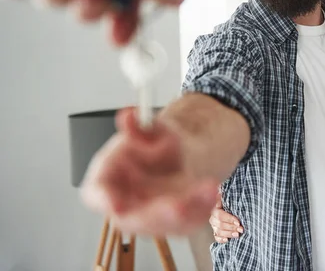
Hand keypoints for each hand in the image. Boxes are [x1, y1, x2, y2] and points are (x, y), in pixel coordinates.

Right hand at [79, 107, 218, 235]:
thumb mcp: (148, 128)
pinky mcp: (172, 224)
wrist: (172, 153)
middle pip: (135, 219)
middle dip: (159, 214)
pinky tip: (212, 193)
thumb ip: (139, 126)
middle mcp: (125, 204)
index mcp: (106, 179)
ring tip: (209, 189)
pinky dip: (202, 209)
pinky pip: (188, 223)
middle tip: (181, 205)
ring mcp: (148, 219)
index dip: (104, 200)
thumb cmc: (151, 143)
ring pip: (167, 224)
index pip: (97, 193)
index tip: (118, 205)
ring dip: (189, 211)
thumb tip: (128, 115)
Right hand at [209, 193, 243, 243]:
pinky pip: (216, 238)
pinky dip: (221, 240)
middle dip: (231, 227)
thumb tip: (218, 200)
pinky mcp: (216, 233)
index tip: (238, 222)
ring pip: (219, 232)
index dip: (229, 219)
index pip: (221, 215)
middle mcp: (213, 218)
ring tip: (237, 234)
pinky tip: (227, 240)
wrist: (231, 206)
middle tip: (241, 229)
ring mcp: (214, 226)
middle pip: (220, 225)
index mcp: (215, 209)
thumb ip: (222, 196)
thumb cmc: (231, 201)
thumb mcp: (227, 196)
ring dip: (229, 234)